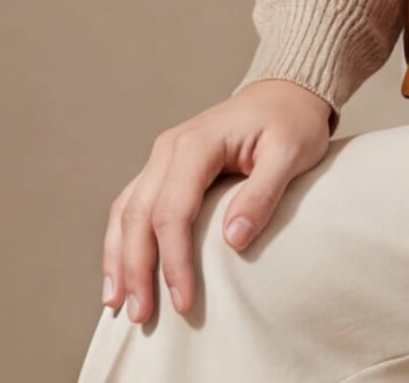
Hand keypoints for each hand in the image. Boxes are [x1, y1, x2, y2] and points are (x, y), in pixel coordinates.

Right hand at [100, 78, 333, 322]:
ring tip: (117, 304)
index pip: (173, 210)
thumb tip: (233, 240)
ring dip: (118, 258)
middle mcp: (169, 148)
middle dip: (136, 269)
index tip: (183, 301)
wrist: (285, 93)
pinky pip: (132, 205)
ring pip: (126, 211)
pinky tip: (120, 272)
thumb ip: (262, 194)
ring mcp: (162, 156)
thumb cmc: (291, 122)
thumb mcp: (291, 152)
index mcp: (198, 142)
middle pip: (140, 215)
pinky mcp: (164, 168)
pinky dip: (121, 240)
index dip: (174, 260)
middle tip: (142, 317)